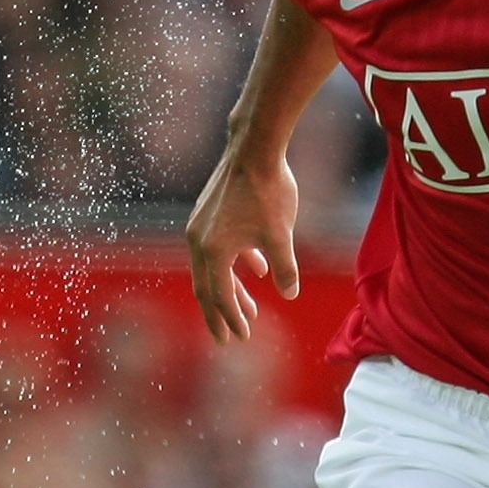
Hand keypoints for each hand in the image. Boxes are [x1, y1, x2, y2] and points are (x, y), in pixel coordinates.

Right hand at [186, 146, 300, 342]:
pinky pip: (219, 248)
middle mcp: (199, 241)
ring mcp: (201, 226)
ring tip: (250, 310)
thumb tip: (288, 294)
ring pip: (213, 268)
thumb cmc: (269, 192)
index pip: (220, 296)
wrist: (254, 148)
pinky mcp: (209, 213)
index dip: (231, 319)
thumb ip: (285, 268)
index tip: (242, 338)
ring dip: (231, 290)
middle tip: (229, 339)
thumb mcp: (281, 236)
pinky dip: (236, 263)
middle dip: (220, 314)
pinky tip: (257, 270)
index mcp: (213, 251)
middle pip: (207, 288)